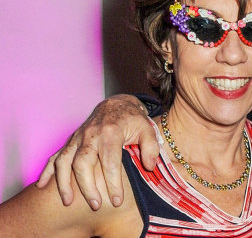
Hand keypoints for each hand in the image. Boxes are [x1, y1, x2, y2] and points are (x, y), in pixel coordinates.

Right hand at [36, 94, 159, 209]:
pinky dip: (47, 171)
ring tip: (68, 201)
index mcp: (111, 133)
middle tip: (96, 205)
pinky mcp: (70, 141)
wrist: (116, 104)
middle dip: (88, 186)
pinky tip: (42, 186)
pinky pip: (55, 156)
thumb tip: (149, 167)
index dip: (113, 183)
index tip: (116, 200)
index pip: (110, 162)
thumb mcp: (147, 129)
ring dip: (64, 182)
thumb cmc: (132, 120)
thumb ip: (151, 148)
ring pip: (64, 160)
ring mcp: (77, 138)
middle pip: (83, 163)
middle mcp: (90, 135)